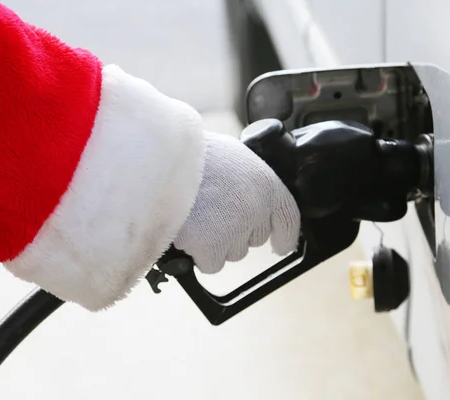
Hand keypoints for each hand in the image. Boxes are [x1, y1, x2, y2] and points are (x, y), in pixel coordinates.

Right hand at [174, 132, 300, 272]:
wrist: (161, 159)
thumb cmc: (191, 155)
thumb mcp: (232, 156)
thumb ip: (247, 181)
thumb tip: (250, 201)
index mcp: (266, 183)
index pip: (288, 218)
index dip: (285, 236)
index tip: (280, 246)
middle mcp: (256, 208)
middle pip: (255, 239)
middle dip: (237, 233)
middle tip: (214, 214)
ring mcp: (235, 228)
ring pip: (233, 253)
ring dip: (216, 243)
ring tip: (196, 216)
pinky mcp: (211, 246)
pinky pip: (211, 264)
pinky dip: (198, 254)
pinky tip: (188, 231)